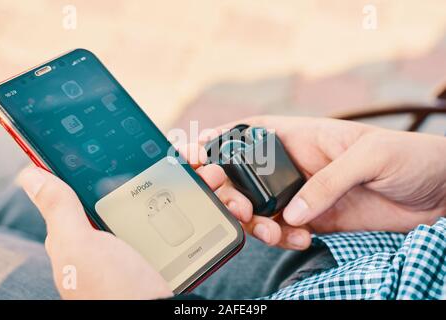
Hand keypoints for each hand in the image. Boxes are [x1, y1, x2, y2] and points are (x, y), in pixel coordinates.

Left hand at [17, 159, 227, 298]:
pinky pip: (191, 217)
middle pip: (149, 182)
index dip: (129, 156)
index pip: (110, 177)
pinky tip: (219, 197)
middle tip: (196, 158)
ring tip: (214, 176)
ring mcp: (150, 237)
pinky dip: (206, 204)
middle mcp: (123, 228)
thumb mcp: (79, 246)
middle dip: (174, 165)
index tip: (152, 141)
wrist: (157, 317)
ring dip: (198, 181)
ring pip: (175, 195)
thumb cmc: (111, 290)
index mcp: (93, 224)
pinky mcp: (173, 247)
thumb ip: (60, 209)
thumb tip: (31, 174)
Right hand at [203, 116, 445, 249]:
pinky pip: (283, 230)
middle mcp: (294, 165)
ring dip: (254, 222)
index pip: (249, 133)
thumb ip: (327, 182)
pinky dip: (283, 238)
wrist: (436, 192)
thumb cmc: (409, 157)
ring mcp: (301, 193)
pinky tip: (300, 239)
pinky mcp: (313, 218)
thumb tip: (291, 212)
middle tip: (231, 204)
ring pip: (258, 207)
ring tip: (272, 232)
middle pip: (243, 175)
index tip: (193, 154)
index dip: (216, 140)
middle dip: (227, 189)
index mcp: (301, 136)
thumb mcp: (369, 156)